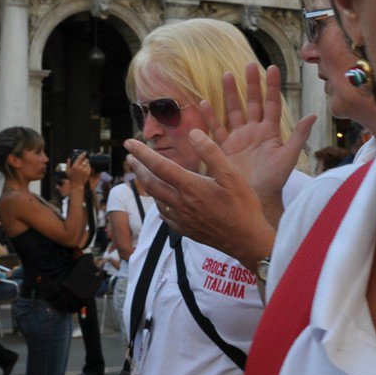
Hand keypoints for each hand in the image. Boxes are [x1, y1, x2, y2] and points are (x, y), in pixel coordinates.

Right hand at [69, 155, 92, 187]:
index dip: (82, 154)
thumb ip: (68, 164)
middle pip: (85, 160)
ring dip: (87, 163)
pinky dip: (88, 167)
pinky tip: (86, 169)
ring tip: (85, 166)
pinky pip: (90, 167)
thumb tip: (69, 158)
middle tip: (85, 160)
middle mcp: (80, 168)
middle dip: (86, 160)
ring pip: (88, 163)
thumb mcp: (67, 171)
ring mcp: (85, 170)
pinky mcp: (88, 173)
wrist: (77, 185)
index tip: (84, 153)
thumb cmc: (71, 178)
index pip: (80, 158)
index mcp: (74, 166)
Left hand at [125, 133, 273, 265]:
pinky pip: (165, 216)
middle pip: (151, 184)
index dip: (142, 153)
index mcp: (190, 187)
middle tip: (130, 158)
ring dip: (147, 186)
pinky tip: (163, 204)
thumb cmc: (242, 206)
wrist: (246, 240)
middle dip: (138, 168)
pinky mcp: (186, 230)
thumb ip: (211, 152)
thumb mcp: (232, 174)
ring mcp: (182, 219)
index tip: (129, 142)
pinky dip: (160, 205)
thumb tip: (193, 134)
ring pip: (156, 200)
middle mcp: (181, 203)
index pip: (159, 166)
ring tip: (145, 177)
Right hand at [198, 66, 316, 211]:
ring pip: (233, 110)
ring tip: (226, 75)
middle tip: (248, 65)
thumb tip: (314, 115)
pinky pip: (216, 128)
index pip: (271, 104)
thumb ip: (299, 135)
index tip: (271, 67)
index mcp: (270, 132)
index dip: (271, 86)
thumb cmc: (274, 180)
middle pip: (252, 102)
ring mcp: (238, 139)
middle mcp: (254, 132)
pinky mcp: (224, 148)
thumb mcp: (288, 157)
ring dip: (230, 94)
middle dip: (250, 84)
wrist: (255, 199)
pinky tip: (204, 103)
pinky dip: (210, 116)